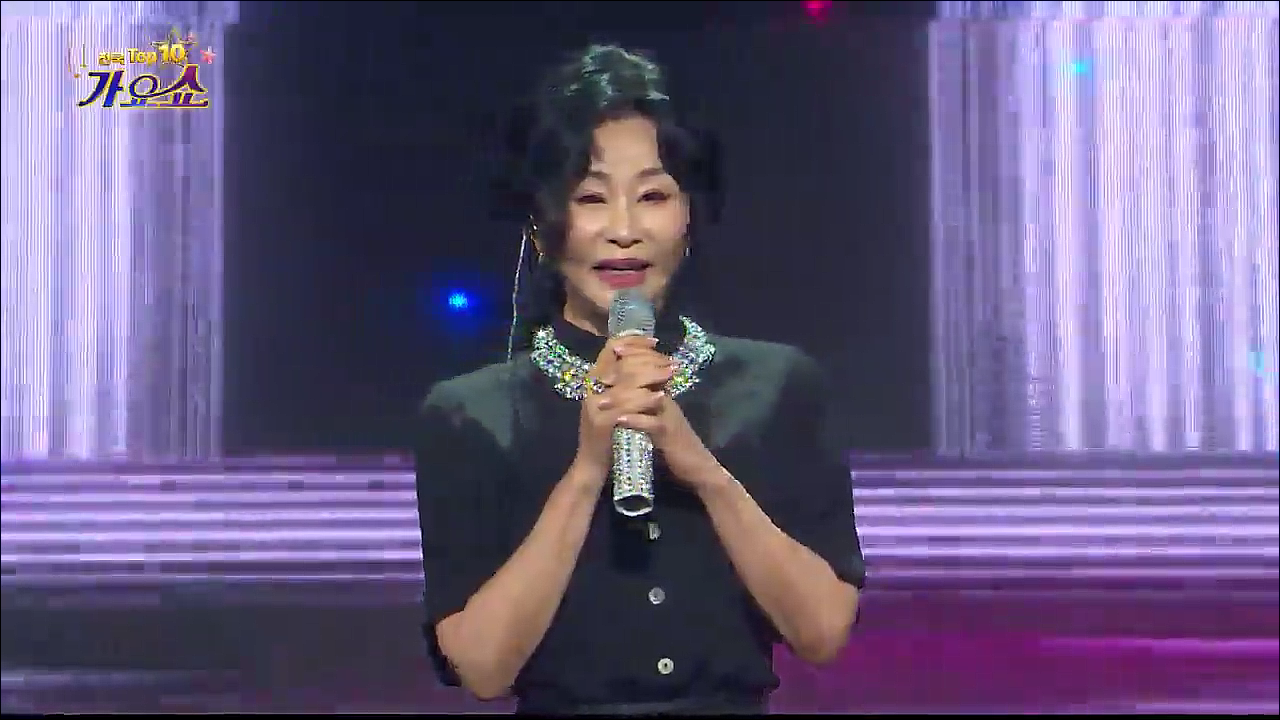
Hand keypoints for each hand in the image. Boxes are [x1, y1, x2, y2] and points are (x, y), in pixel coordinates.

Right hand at [573, 336, 671, 479]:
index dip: (634, 341)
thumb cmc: (608, 432)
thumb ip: (625, 383)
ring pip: (626, 381)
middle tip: (671, 362)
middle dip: (650, 359)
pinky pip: (627, 405)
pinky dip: (646, 399)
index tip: (655, 342)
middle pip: (622, 362)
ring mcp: (595, 405)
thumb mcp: (615, 402)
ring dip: (652, 376)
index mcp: (593, 380)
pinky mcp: (602, 423)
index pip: (611, 348)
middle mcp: (591, 389)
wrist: (592, 464)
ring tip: (671, 375)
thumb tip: (649, 361)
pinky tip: (661, 397)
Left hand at [606, 342, 721, 491]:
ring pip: (646, 397)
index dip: (629, 358)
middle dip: (621, 374)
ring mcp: (669, 415)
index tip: (610, 355)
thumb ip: (645, 402)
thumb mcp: (658, 417)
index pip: (646, 365)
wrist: (697, 465)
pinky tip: (620, 421)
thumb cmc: (674, 442)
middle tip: (600, 379)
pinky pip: (652, 423)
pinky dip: (635, 421)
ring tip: (601, 402)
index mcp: (662, 393)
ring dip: (622, 398)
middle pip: (645, 375)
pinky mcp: (669, 433)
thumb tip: (622, 390)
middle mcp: (666, 399)